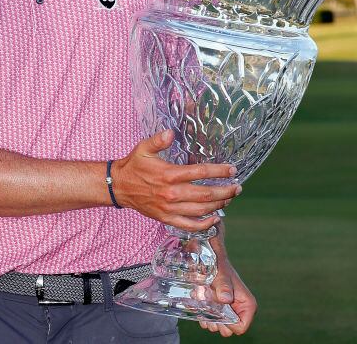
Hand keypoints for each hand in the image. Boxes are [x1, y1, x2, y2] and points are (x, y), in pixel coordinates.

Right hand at [110, 130, 239, 231]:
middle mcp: (171, 193)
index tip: (232, 170)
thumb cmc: (133, 166)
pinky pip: (189, 225)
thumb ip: (158, 140)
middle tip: (237, 187)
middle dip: (226, 191)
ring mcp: (169, 208)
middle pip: (206, 194)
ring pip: (201, 210)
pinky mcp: (166, 218)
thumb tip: (170, 132)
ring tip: (229, 198)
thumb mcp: (143, 148)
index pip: (200, 173)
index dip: (219, 171)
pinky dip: (204, 224)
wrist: (119, 186)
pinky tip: (215, 219)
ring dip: (219, 205)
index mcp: (168, 174)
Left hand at [200, 242, 256, 336]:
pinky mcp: (220, 311)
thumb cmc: (219, 267)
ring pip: (218, 327)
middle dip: (216, 321)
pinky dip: (204, 316)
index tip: (218, 310)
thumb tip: (226, 299)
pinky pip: (211, 322)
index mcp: (248, 306)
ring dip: (208, 317)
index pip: (240, 328)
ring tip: (204, 302)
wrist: (209, 261)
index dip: (228, 323)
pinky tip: (200, 305)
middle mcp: (240, 311)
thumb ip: (224, 287)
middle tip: (209, 307)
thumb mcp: (221, 275)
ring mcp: (229, 312)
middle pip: (228, 331)